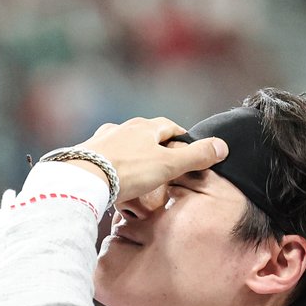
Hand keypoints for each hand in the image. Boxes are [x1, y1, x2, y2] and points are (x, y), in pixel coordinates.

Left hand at [74, 117, 228, 204]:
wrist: (83, 178)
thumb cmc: (127, 171)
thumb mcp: (168, 165)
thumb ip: (195, 157)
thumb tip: (223, 146)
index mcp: (145, 127)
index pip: (170, 127)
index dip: (181, 139)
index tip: (187, 151)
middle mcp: (123, 128)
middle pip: (146, 135)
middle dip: (156, 147)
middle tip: (164, 165)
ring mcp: (102, 140)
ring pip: (124, 145)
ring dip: (133, 155)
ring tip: (139, 173)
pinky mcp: (85, 154)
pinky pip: (105, 157)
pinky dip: (113, 165)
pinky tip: (113, 177)